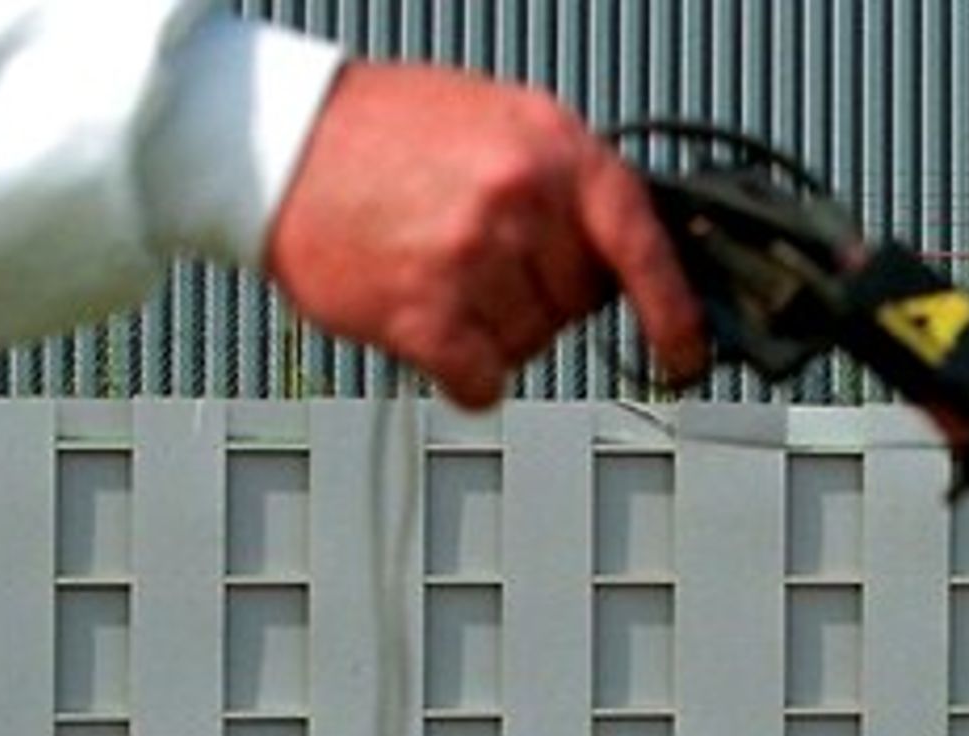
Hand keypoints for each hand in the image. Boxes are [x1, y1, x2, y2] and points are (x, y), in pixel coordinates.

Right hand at [265, 63, 706, 410]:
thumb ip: (568, 183)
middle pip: (577, 301)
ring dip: (495, 328)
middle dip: (542, 293)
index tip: (688, 354)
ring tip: (442, 271)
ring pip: (530, 343)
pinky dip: (464, 371)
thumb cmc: (387, 130)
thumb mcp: (502, 122)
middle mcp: (519, 198)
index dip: (674, 309)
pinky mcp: (422, 313)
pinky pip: (482, 380)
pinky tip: (434, 327)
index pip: (641, 240)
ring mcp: (472, 257)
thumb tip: (630, 254)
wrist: (279, 139)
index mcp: (551, 146)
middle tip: (485, 256)